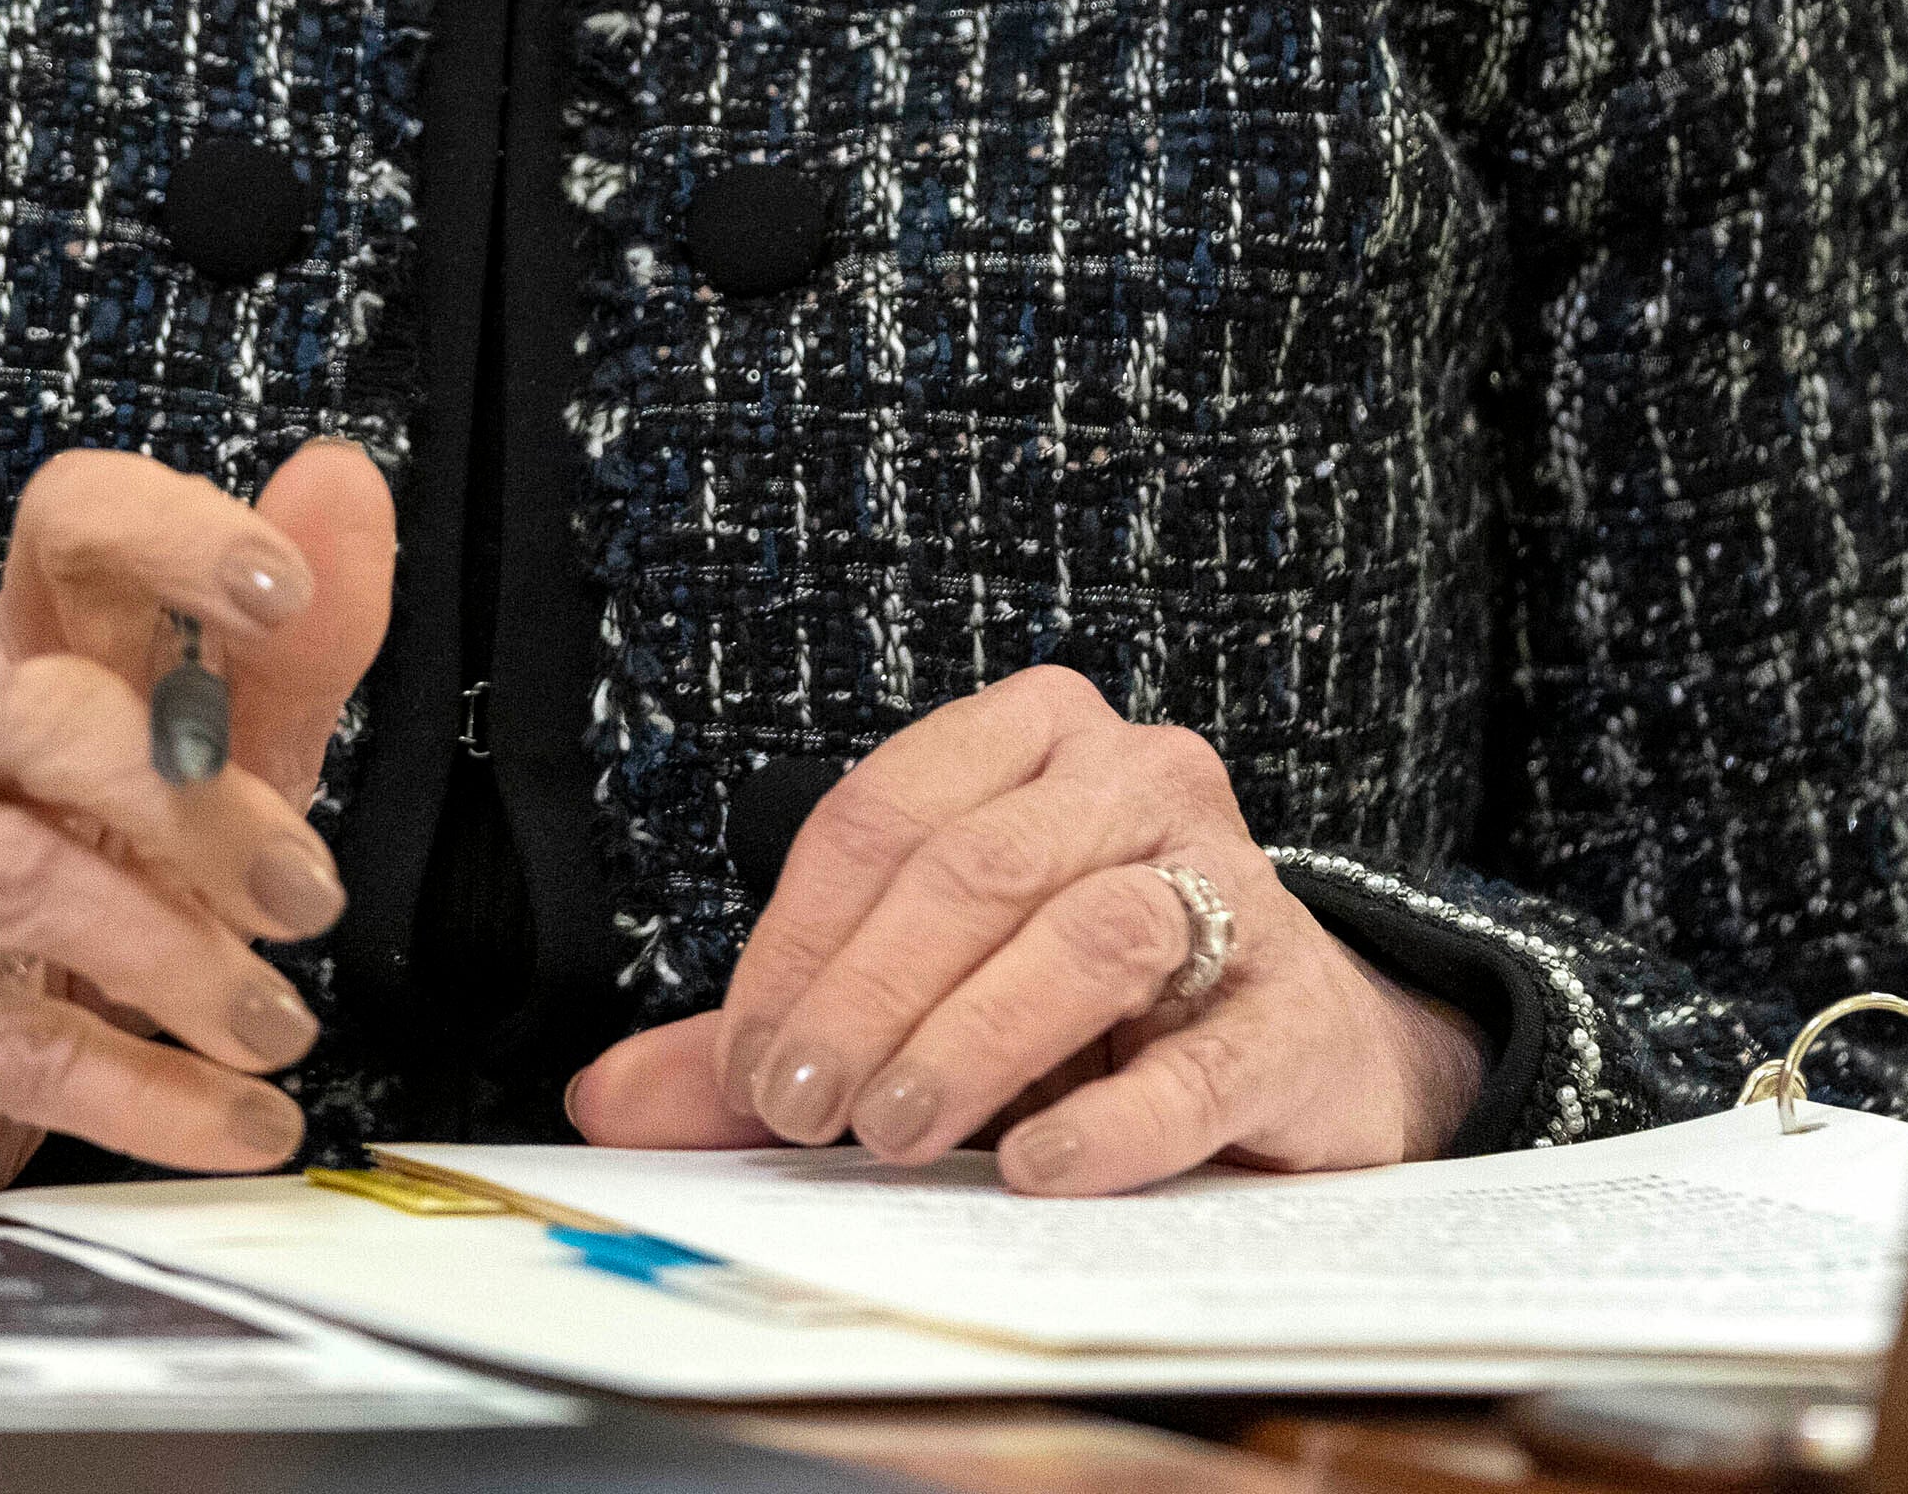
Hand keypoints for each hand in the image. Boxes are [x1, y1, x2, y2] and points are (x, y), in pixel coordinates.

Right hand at [0, 440, 395, 1212]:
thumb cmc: (67, 859)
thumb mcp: (202, 757)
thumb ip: (287, 643)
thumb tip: (344, 480)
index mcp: (39, 649)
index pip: (70, 524)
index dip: (170, 536)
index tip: (282, 590)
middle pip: (46, 714)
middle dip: (196, 806)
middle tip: (309, 898)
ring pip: (16, 877)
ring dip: (173, 958)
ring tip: (279, 1028)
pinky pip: (15, 1047)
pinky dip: (147, 1095)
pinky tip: (238, 1121)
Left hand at [563, 666, 1480, 1194]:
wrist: (1297, 1052)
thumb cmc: (1085, 1007)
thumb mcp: (921, 998)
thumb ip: (777, 1036)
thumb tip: (607, 1102)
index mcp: (1034, 740)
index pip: (881, 816)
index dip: (795, 942)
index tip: (745, 1060)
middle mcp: (1140, 781)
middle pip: (976, 867)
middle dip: (868, 993)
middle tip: (802, 1107)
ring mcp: (1238, 888)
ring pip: (1091, 933)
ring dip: (974, 1038)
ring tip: (898, 1133)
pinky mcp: (1300, 1013)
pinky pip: (1206, 1056)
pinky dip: (1116, 1115)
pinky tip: (1043, 1167)